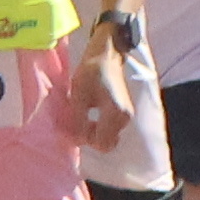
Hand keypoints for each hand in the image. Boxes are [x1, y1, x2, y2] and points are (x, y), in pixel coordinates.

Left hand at [72, 28, 143, 149]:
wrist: (107, 56)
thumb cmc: (91, 73)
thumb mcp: (78, 96)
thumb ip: (77, 120)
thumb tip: (76, 140)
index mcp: (116, 114)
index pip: (101, 143)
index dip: (84, 139)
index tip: (72, 126)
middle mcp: (125, 119)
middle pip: (105, 143)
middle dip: (88, 137)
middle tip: (75, 121)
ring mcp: (126, 116)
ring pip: (107, 137)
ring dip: (92, 132)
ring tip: (80, 116)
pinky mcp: (124, 113)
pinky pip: (109, 129)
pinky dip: (98, 127)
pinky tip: (88, 114)